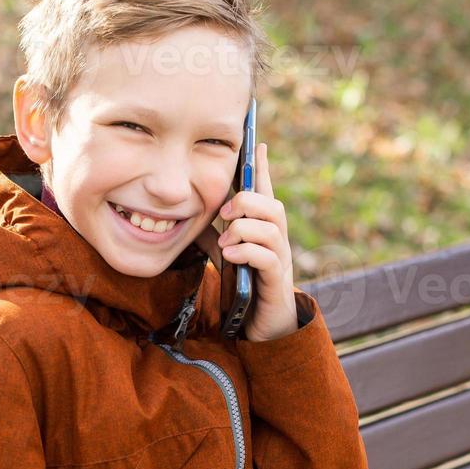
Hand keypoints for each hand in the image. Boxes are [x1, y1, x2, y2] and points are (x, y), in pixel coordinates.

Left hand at [213, 141, 297, 342]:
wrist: (262, 326)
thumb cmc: (244, 286)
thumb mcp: (225, 253)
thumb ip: (214, 233)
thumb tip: (188, 213)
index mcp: (263, 231)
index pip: (265, 192)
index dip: (262, 167)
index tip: (256, 142)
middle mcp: (277, 241)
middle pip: (272, 205)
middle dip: (247, 201)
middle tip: (224, 212)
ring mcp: (280, 260)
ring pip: (272, 228)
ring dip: (243, 228)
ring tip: (225, 240)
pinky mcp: (277, 281)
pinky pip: (268, 258)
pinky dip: (247, 252)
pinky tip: (229, 256)